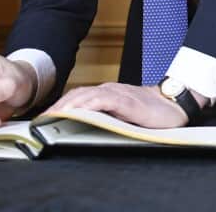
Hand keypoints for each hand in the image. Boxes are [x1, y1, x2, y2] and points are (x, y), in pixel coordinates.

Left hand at [51, 82, 192, 128]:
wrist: (174, 103)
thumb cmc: (150, 111)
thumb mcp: (123, 114)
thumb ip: (106, 115)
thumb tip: (86, 126)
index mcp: (107, 93)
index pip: (78, 97)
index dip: (60, 105)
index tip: (45, 117)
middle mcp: (109, 90)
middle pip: (77, 94)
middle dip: (58, 106)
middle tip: (42, 119)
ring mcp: (117, 93)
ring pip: (86, 95)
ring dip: (68, 105)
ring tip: (53, 116)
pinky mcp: (126, 100)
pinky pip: (102, 100)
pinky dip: (87, 105)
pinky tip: (77, 112)